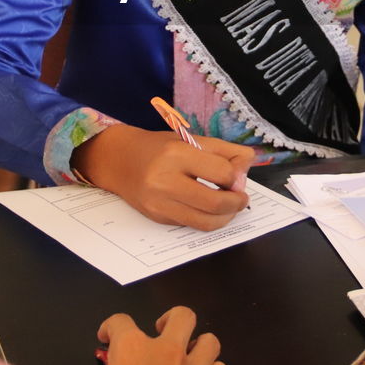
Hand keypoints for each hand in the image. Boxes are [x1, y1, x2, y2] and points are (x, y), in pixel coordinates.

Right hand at [71, 307, 228, 364]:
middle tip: (159, 334)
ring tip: (184, 357)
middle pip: (181, 316)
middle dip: (169, 320)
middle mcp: (167, 353)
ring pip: (209, 341)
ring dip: (197, 346)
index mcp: (132, 351)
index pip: (119, 321)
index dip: (109, 328)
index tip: (107, 338)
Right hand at [72, 125, 254, 230]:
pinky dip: (207, 219)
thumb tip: (245, 173)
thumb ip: (225, 152)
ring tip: (230, 206)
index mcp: (176, 154)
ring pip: (205, 221)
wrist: (119, 160)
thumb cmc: (160, 147)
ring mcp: (159, 203)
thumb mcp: (192, 139)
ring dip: (226, 217)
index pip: (221, 172)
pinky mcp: (157, 217)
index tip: (238, 176)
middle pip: (215, 203)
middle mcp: (165, 180)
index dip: (237, 177)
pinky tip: (210, 209)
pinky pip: (191, 224)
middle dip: (237, 203)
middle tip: (241, 197)